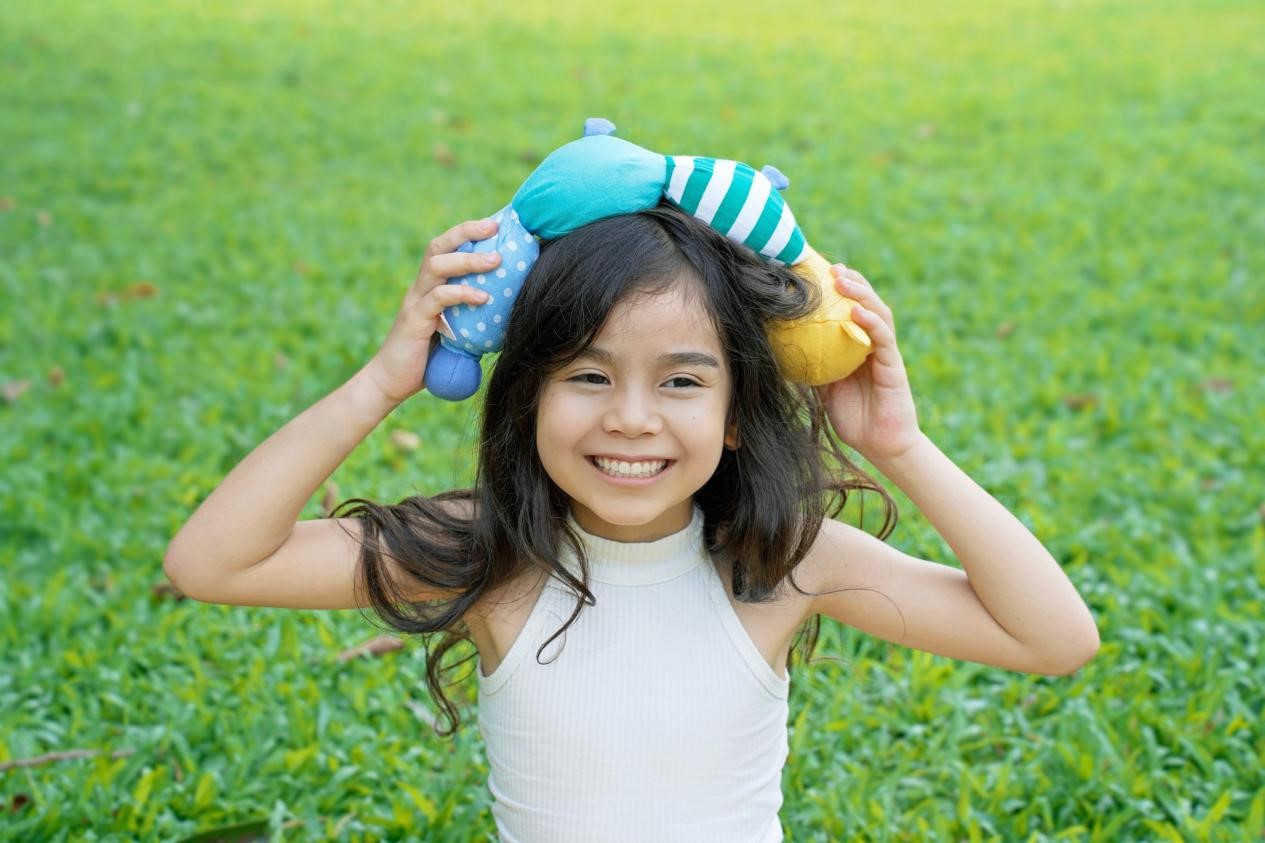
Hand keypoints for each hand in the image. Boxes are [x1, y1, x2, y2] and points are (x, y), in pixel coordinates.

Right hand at [366, 219, 500, 403]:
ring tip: (496, 260)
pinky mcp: (414, 320)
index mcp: (428, 286)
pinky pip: (437, 299)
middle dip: (466, 233)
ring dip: (468, 261)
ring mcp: (414, 302)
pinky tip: (482, 297)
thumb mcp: (453, 332)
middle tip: (495, 227)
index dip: (466, 233)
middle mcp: (419, 288)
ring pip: (437, 267)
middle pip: (438, 247)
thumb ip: (471, 317)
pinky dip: (461, 294)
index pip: (445, 248)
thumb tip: (509, 313)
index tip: (494, 224)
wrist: (390, 383)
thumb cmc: (426, 360)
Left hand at [814, 264, 921, 461]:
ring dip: (862, 293)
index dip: (837, 291)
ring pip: (878, 313)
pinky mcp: (894, 364)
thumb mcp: (822, 388)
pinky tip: (858, 312)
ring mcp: (885, 352)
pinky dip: (872, 322)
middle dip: (851, 282)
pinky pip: (883, 338)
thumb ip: (810, 367)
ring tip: (844, 279)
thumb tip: (778, 351)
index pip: (848, 310)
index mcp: (856, 346)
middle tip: (831, 267)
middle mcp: (872, 344)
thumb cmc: (851, 418)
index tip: (817, 274)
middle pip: (866, 303)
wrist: (879, 445)